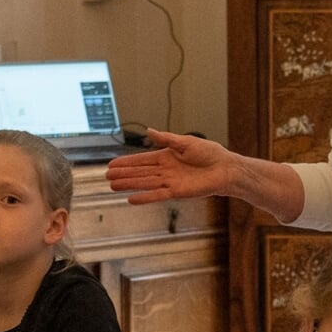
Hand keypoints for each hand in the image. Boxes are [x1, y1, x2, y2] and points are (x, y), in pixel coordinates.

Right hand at [105, 130, 243, 204]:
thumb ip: (166, 138)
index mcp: (167, 157)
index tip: (112, 164)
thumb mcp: (185, 142)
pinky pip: (157, 195)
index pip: (142, 160)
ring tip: (112, 186)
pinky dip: (145, 197)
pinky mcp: (177, 192)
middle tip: (106, 177)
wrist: (225, 168)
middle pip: (140, 172)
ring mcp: (170, 182)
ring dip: (129, 185)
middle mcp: (166, 171)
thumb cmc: (210, 154)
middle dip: (123, 174)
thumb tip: (149, 131)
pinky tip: (131, 199)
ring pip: (145, 183)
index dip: (127, 162)